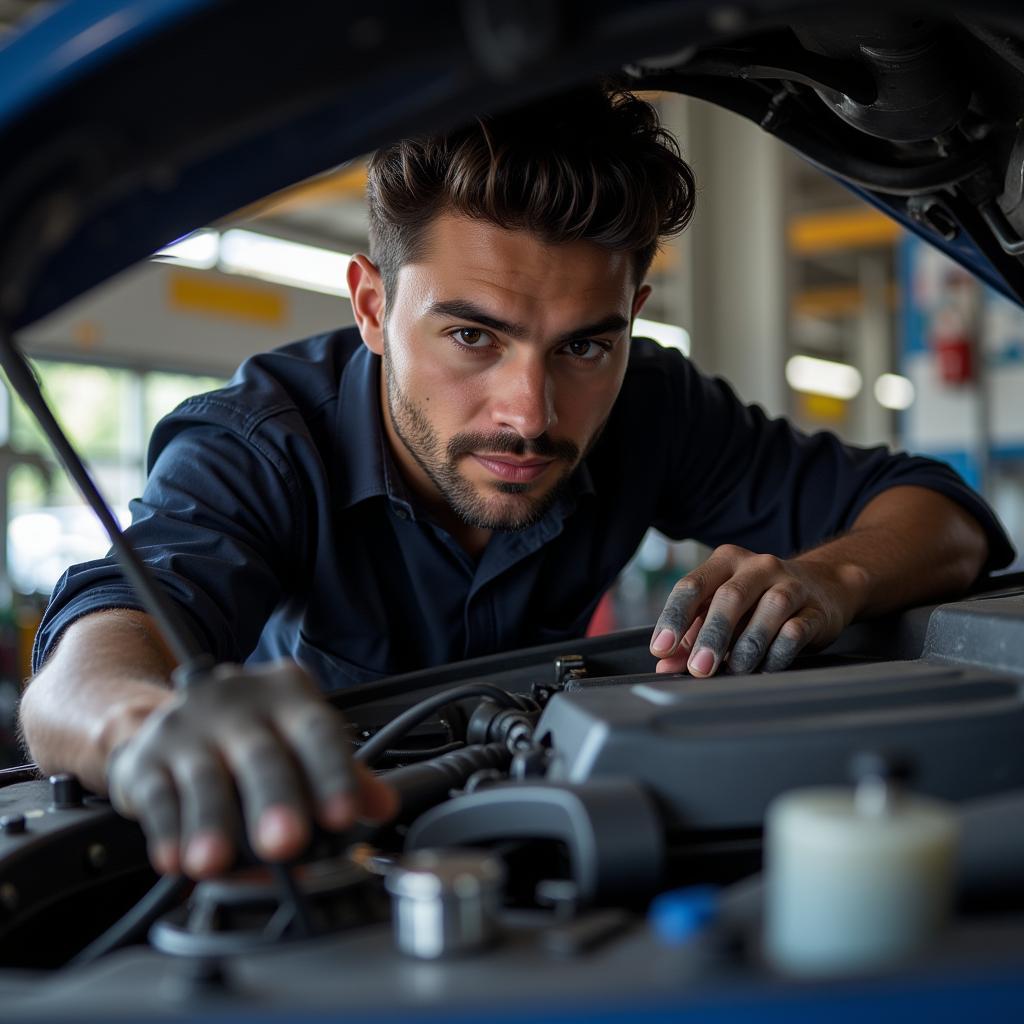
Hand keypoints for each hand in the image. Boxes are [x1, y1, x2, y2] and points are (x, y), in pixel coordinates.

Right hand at [107, 659, 397, 877]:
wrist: (165, 720)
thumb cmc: (249, 737)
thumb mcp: (299, 743)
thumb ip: (344, 776)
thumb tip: (382, 806)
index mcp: (288, 696)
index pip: (319, 732)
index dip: (333, 775)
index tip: (344, 815)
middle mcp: (239, 704)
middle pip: (262, 755)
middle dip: (275, 801)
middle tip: (285, 844)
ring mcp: (189, 727)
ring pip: (205, 777)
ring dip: (212, 824)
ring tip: (217, 863)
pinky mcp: (146, 757)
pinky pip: (158, 795)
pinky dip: (167, 831)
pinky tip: (176, 859)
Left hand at [648, 544, 862, 675]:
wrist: (823, 586)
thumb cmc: (758, 602)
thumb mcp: (722, 611)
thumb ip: (692, 636)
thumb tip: (665, 665)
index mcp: (725, 562)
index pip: (693, 585)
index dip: (674, 617)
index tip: (661, 649)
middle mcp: (757, 566)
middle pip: (730, 597)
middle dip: (712, 635)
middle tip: (699, 669)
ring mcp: (791, 584)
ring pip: (768, 609)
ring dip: (748, 645)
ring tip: (735, 670)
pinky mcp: (816, 608)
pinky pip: (797, 630)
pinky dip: (778, 652)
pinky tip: (765, 668)